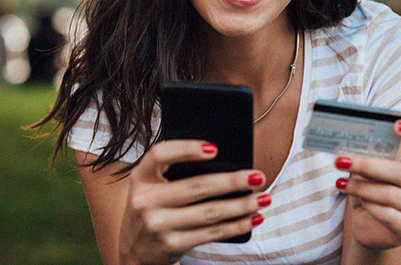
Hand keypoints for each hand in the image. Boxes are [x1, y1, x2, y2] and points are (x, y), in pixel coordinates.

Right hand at [119, 140, 268, 264]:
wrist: (135, 252)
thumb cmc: (153, 208)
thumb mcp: (153, 186)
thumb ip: (175, 171)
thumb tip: (226, 160)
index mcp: (141, 177)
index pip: (160, 154)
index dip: (186, 149)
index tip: (215, 148)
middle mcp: (145, 201)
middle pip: (196, 186)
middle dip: (232, 181)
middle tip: (258, 176)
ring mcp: (158, 225)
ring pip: (210, 212)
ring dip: (242, 205)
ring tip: (264, 197)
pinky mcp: (172, 245)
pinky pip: (212, 233)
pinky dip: (237, 225)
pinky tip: (254, 217)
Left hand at [335, 120, 400, 250]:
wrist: (373, 230)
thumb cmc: (372, 193)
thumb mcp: (371, 173)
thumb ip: (368, 160)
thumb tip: (347, 150)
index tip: (395, 125)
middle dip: (369, 166)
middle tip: (342, 161)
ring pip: (392, 194)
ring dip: (362, 188)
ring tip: (341, 183)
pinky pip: (390, 216)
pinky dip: (370, 206)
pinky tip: (358, 202)